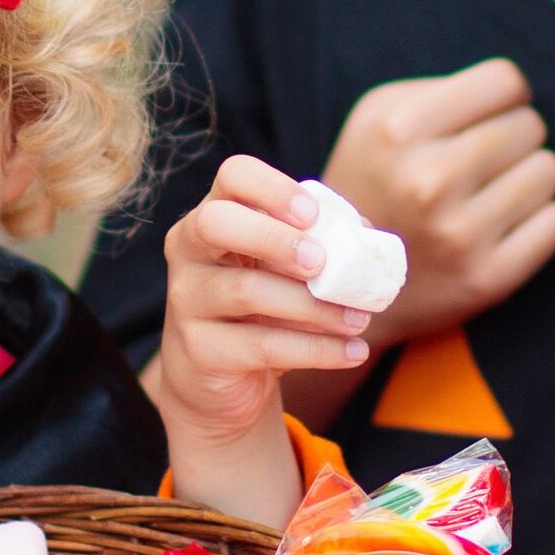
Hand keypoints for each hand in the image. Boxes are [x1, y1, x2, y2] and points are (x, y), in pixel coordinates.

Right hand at [150, 158, 365, 523]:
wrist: (220, 379)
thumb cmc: (263, 308)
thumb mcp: (287, 270)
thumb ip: (323, 245)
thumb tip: (367, 237)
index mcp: (216, 215)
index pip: (233, 175)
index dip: (273, 188)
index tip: (313, 215)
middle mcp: (190, 250)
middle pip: (216, 222)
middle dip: (274, 237)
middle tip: (321, 262)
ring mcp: (187, 300)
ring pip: (247, 291)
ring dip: (315, 306)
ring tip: (359, 319)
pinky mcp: (199, 350)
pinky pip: (261, 346)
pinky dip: (317, 350)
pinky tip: (353, 351)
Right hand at [319, 58, 554, 347]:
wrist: (346, 283)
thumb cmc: (376, 183)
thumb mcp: (377, 119)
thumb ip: (443, 91)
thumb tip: (517, 92)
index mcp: (397, 130)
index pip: (505, 82)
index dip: (504, 96)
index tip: (488, 116)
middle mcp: (427, 181)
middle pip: (530, 126)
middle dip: (514, 137)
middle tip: (483, 161)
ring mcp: (458, 234)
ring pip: (549, 171)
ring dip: (529, 177)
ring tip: (490, 193)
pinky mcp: (488, 279)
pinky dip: (540, 220)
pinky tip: (502, 226)